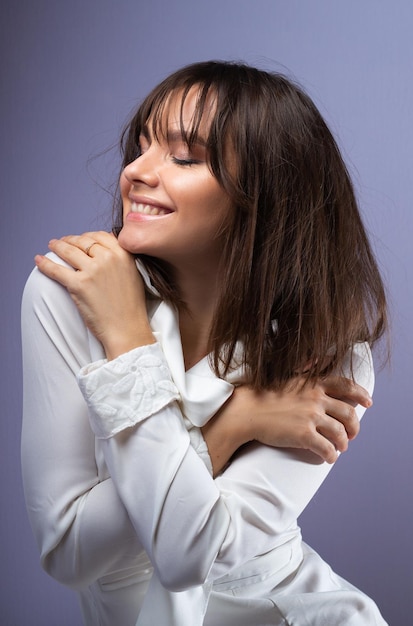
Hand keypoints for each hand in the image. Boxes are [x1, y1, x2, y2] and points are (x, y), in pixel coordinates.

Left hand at [35, 231, 153, 358]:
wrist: (127, 328)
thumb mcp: (135, 274)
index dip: (87, 236)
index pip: (100, 236)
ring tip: (51, 246)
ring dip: (57, 246)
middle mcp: (108, 258)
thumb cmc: (131, 306)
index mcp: (123, 254)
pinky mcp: (79, 285)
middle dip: (70, 240)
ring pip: (69, 251)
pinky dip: (45, 264)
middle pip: (83, 241)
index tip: (80, 239)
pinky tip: (38, 260)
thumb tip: (107, 247)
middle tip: (63, 242)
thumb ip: (122, 259)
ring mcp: (93, 271)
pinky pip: (57, 270)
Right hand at [202, 376, 371, 475]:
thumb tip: (319, 360)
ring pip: (341, 433)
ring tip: (340, 448)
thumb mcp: (287, 375)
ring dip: (344, 443)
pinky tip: (328, 458)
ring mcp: (311, 417)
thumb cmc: (262, 394)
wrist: (245, 411)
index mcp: (313, 383)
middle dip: (355, 426)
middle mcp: (316, 398)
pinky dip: (331, 455)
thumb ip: (305, 370)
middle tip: (352, 434)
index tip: (368, 402)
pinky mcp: (303, 435)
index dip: (360, 394)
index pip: (346, 385)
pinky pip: (327, 449)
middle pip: (349, 413)